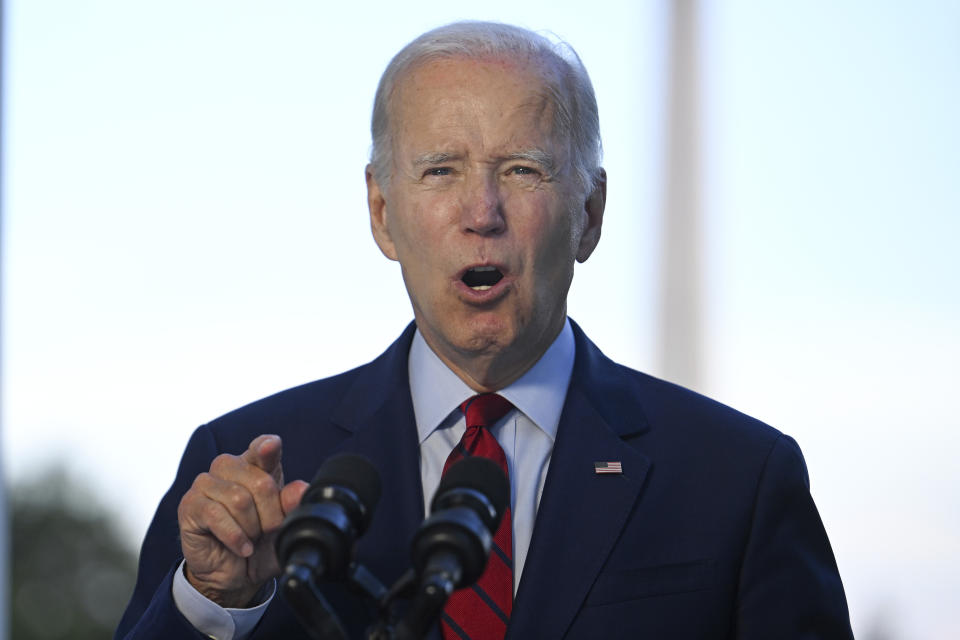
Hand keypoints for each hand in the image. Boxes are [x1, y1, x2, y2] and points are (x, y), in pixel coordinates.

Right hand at [177, 434, 308, 606]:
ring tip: (250, 539)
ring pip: (239, 499)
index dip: (267, 447)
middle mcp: (229, 467)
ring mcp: (206, 483)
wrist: (234, 576)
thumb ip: (292, 506)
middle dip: (270, 515)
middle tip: (266, 532)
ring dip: (250, 528)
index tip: (271, 446)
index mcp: (255, 465)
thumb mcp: (283, 527)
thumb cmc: (260, 544)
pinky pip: (215, 514)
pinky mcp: (190, 504)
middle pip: (260, 482)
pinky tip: (241, 547)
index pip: (263, 448)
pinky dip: (234, 536)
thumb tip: (301, 489)